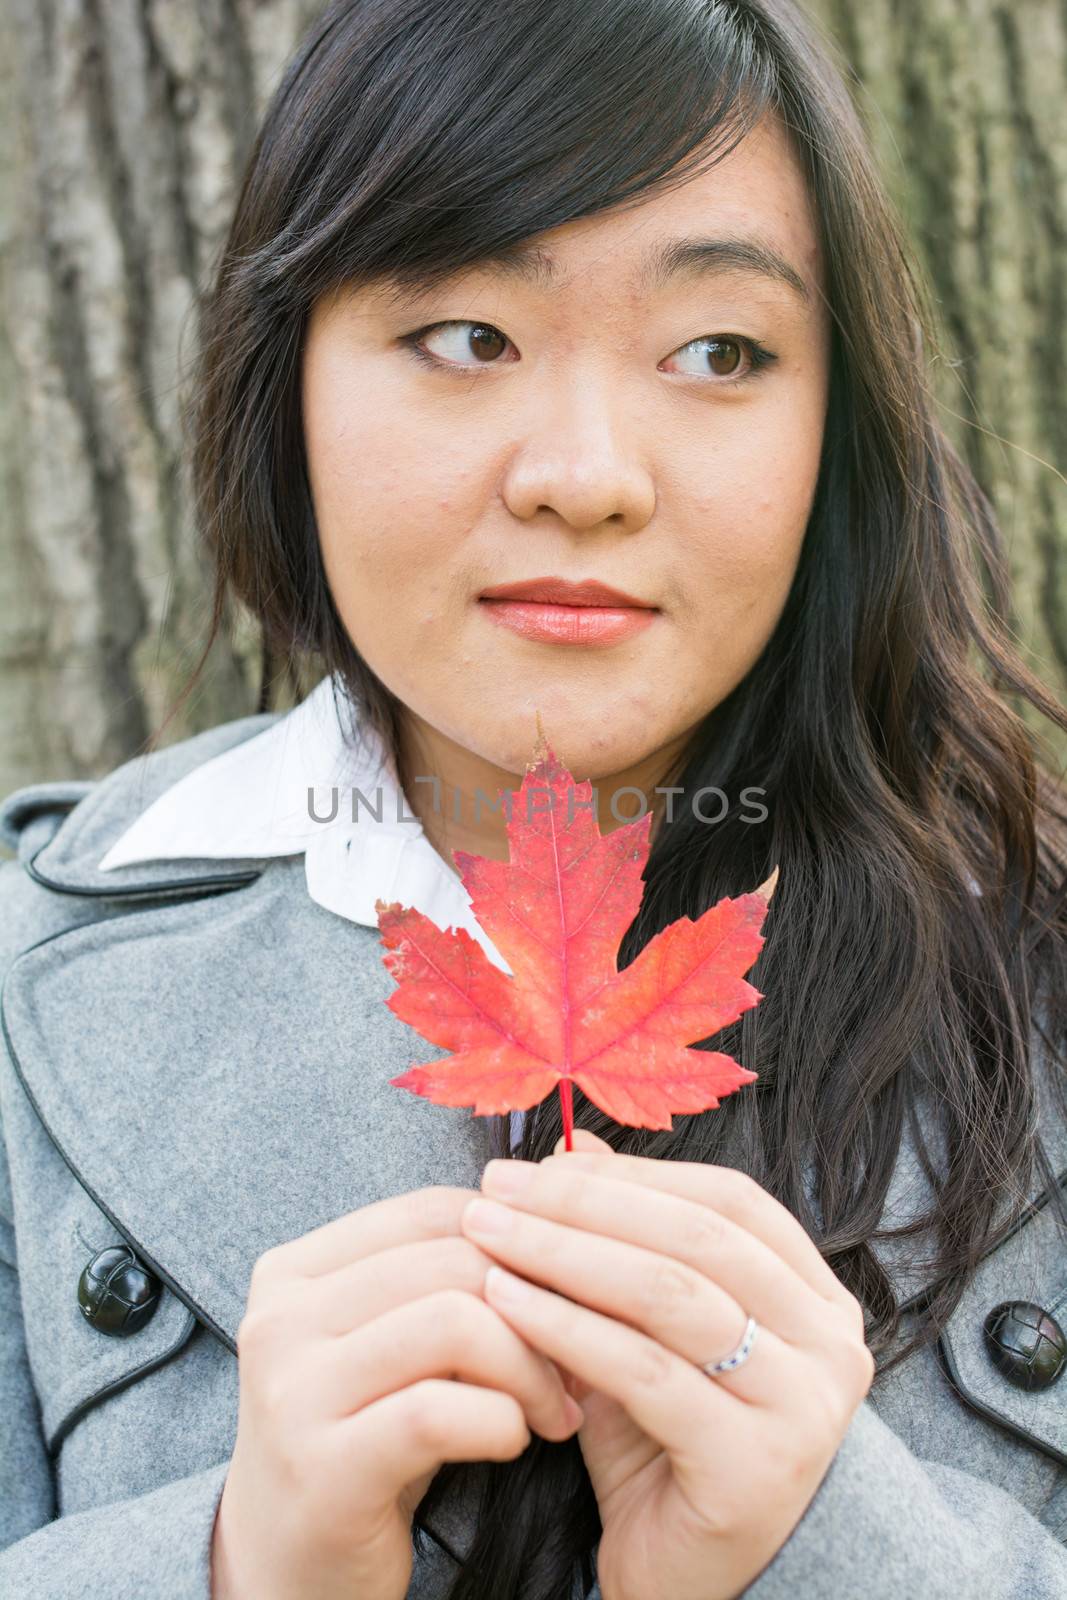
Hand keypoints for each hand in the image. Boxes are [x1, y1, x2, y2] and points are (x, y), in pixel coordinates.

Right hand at [211, 1184, 582, 1599]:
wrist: (282, 1575)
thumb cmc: (359, 1446)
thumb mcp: (390, 1348)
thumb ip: (442, 1285)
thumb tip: (558, 1235)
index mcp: (296, 1272)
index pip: (434, 1210)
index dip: (521, 1244)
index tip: (562, 1295)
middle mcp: (281, 1319)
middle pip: (454, 1261)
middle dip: (538, 1308)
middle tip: (576, 1363)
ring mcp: (293, 1393)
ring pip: (454, 1323)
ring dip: (530, 1367)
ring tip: (553, 1409)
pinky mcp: (320, 1469)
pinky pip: (439, 1413)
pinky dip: (501, 1421)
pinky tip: (516, 1440)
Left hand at [459, 1129, 873, 1599]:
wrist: (690, 1581)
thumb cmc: (666, 1442)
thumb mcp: (642, 1330)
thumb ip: (622, 1244)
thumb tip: (574, 1149)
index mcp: (816, 1296)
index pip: (727, 1200)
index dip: (632, 1175)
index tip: (541, 1164)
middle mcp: (831, 1343)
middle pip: (697, 1237)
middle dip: (586, 1205)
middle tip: (496, 1190)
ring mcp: (803, 1406)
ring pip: (671, 1295)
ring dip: (564, 1253)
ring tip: (487, 1234)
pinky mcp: (754, 1465)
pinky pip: (645, 1372)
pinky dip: (566, 1327)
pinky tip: (505, 1302)